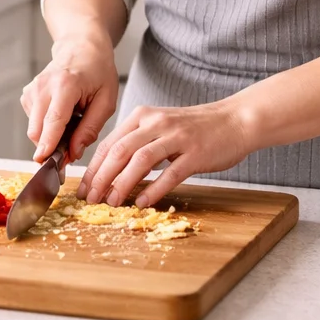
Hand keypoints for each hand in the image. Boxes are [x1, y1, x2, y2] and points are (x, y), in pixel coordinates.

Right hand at [21, 30, 118, 163]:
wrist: (81, 48)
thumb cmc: (98, 71)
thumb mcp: (106, 101)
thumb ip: (90, 128)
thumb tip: (74, 152)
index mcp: (66, 85)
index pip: (54, 120)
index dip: (48, 143)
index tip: (43, 161)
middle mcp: (43, 86)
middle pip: (38, 130)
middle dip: (52, 147)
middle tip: (73, 148)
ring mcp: (32, 89)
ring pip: (34, 129)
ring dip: (51, 136)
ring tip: (72, 123)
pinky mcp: (27, 94)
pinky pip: (34, 122)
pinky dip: (46, 127)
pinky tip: (62, 116)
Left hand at [79, 96, 256, 207]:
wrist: (235, 120)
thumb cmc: (196, 128)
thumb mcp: (160, 127)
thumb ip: (138, 142)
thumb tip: (112, 170)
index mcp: (143, 116)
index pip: (109, 143)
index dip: (94, 167)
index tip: (84, 187)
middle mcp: (156, 124)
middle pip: (119, 151)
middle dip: (101, 177)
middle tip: (91, 199)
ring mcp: (176, 137)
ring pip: (140, 161)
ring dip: (122, 184)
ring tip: (111, 202)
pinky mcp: (195, 153)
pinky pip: (170, 173)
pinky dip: (153, 189)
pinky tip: (142, 202)